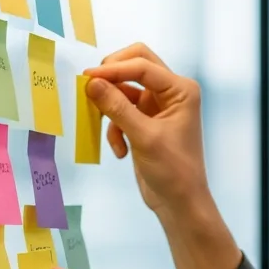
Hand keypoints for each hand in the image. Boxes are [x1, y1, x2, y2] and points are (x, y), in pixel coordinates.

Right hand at [83, 44, 209, 219]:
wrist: (180, 203)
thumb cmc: (172, 170)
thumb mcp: (143, 137)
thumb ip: (117, 108)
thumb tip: (91, 83)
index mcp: (181, 90)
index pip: (143, 66)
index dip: (114, 69)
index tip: (87, 78)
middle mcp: (171, 92)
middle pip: (135, 65)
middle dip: (112, 76)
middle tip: (91, 87)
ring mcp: (157, 106)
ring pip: (124, 90)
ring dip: (111, 109)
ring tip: (106, 128)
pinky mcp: (145, 121)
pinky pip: (121, 112)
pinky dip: (115, 129)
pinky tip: (120, 151)